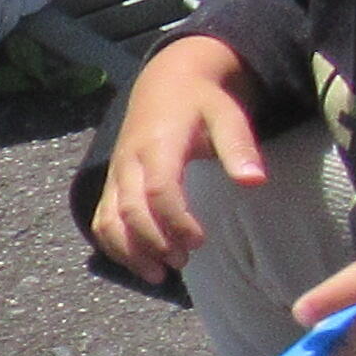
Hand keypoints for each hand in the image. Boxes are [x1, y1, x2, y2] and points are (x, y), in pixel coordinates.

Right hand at [89, 38, 264, 276]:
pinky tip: (139, 262)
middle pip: (130, 212)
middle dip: (155, 243)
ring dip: (130, 252)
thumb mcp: (228, 116)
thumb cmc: (202, 102)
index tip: (199, 241)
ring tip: (159, 273)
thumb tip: (254, 181)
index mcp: (158, 145)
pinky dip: (114, 246)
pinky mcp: (111, 184)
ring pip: (108, 221)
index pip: (158, 191)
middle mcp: (129, 162)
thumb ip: (239, 148)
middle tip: (183, 261)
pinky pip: (101, 220)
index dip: (176, 222)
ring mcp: (116, 174)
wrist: (166, 81)